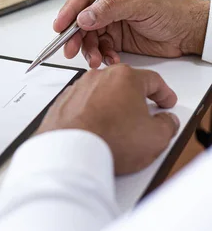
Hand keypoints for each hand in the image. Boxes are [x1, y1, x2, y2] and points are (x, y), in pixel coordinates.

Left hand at [37, 64, 178, 174]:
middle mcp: (98, 77)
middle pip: (124, 84)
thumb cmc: (108, 140)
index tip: (166, 102)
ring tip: (118, 128)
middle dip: (136, 98)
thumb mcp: (156, 137)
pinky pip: (83, 105)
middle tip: (145, 114)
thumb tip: (166, 121)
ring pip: (102, 94)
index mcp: (124, 77)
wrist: (71, 153)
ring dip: (112, 106)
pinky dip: (92, 114)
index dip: (164, 93)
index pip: (153, 80)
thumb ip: (167, 124)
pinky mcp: (63, 103)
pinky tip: (98, 130)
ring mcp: (78, 89)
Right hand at [54, 0, 209, 67]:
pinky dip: (102, 55)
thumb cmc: (173, 10)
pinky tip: (110, 59)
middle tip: (70, 49)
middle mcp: (107, 0)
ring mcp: (110, 19)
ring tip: (95, 59)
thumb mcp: (142, 4)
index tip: (60, 26)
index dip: (69, 11)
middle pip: (80, 17)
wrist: (189, 31)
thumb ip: (111, 9)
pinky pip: (99, 46)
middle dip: (75, 35)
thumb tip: (85, 16)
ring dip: (89, 49)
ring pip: (88, 35)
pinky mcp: (114, 36)